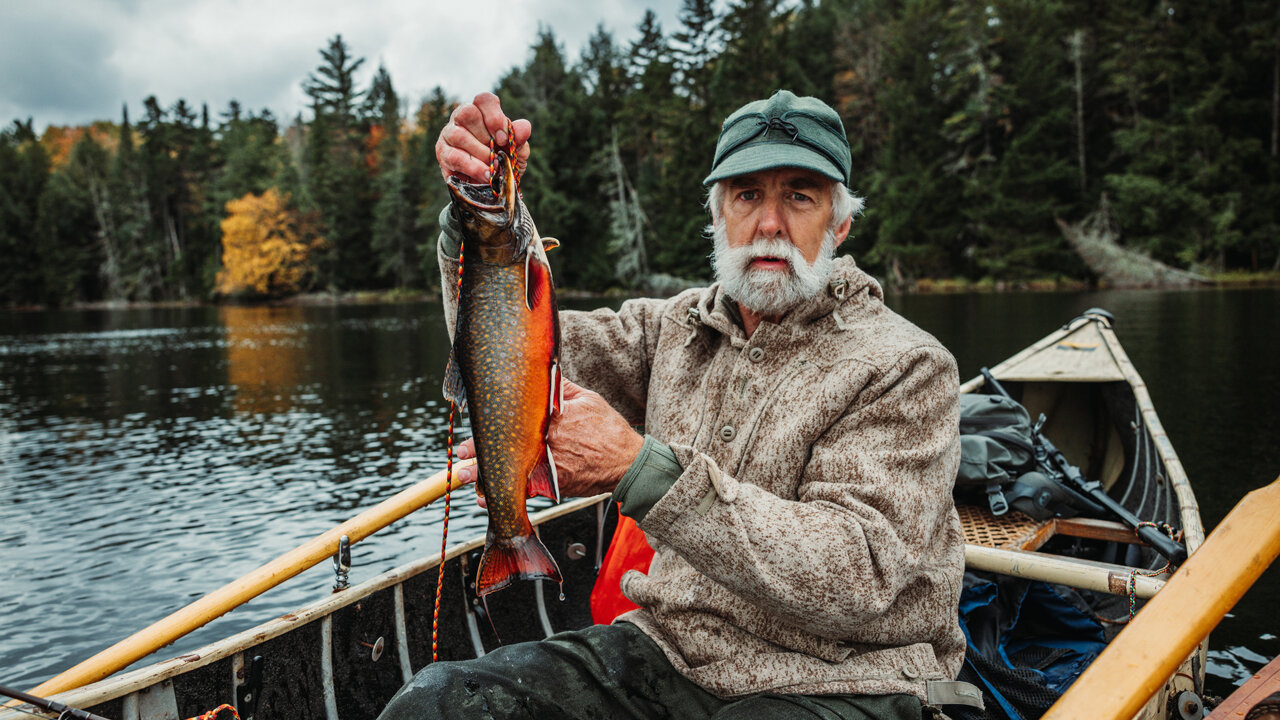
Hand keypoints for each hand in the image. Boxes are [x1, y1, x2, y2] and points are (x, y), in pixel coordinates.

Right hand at [435, 92, 531, 182]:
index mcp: (481, 112)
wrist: (492, 186)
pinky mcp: (442, 153)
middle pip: (466, 113)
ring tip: (493, 167)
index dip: (494, 117)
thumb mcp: (517, 151)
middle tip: (496, 154)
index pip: (483, 100)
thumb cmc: (502, 162)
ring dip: (480, 153)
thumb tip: (524, 127)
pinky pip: (453, 157)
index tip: (504, 139)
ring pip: (458, 135)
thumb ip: (519, 138)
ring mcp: (448, 134)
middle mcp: (461, 119)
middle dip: (485, 136)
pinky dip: (472, 167)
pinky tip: (485, 175)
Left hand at [449, 380, 644, 500]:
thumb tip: (542, 372)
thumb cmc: (609, 430)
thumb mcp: (587, 399)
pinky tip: (487, 499)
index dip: (491, 423)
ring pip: (510, 471)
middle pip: (506, 447)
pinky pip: (523, 491)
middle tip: (461, 454)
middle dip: (480, 450)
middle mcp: (547, 442)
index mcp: (552, 417)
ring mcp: (548, 466)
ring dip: (484, 476)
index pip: (514, 418)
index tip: (475, 422)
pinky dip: (505, 495)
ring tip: (464, 477)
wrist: (628, 463)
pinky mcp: (553, 485)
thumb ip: (561, 387)